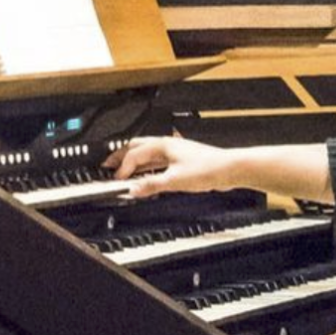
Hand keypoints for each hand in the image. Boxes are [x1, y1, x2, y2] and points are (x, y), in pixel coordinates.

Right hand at [102, 136, 234, 198]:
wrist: (229, 169)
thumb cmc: (208, 168)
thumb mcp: (176, 180)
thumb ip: (152, 185)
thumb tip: (133, 189)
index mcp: (162, 146)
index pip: (134, 155)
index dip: (122, 168)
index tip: (116, 180)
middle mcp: (167, 145)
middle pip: (136, 147)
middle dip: (120, 156)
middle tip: (106, 165)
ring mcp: (174, 152)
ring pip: (146, 153)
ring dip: (132, 161)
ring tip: (122, 169)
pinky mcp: (180, 161)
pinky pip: (156, 162)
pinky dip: (146, 168)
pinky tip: (146, 176)